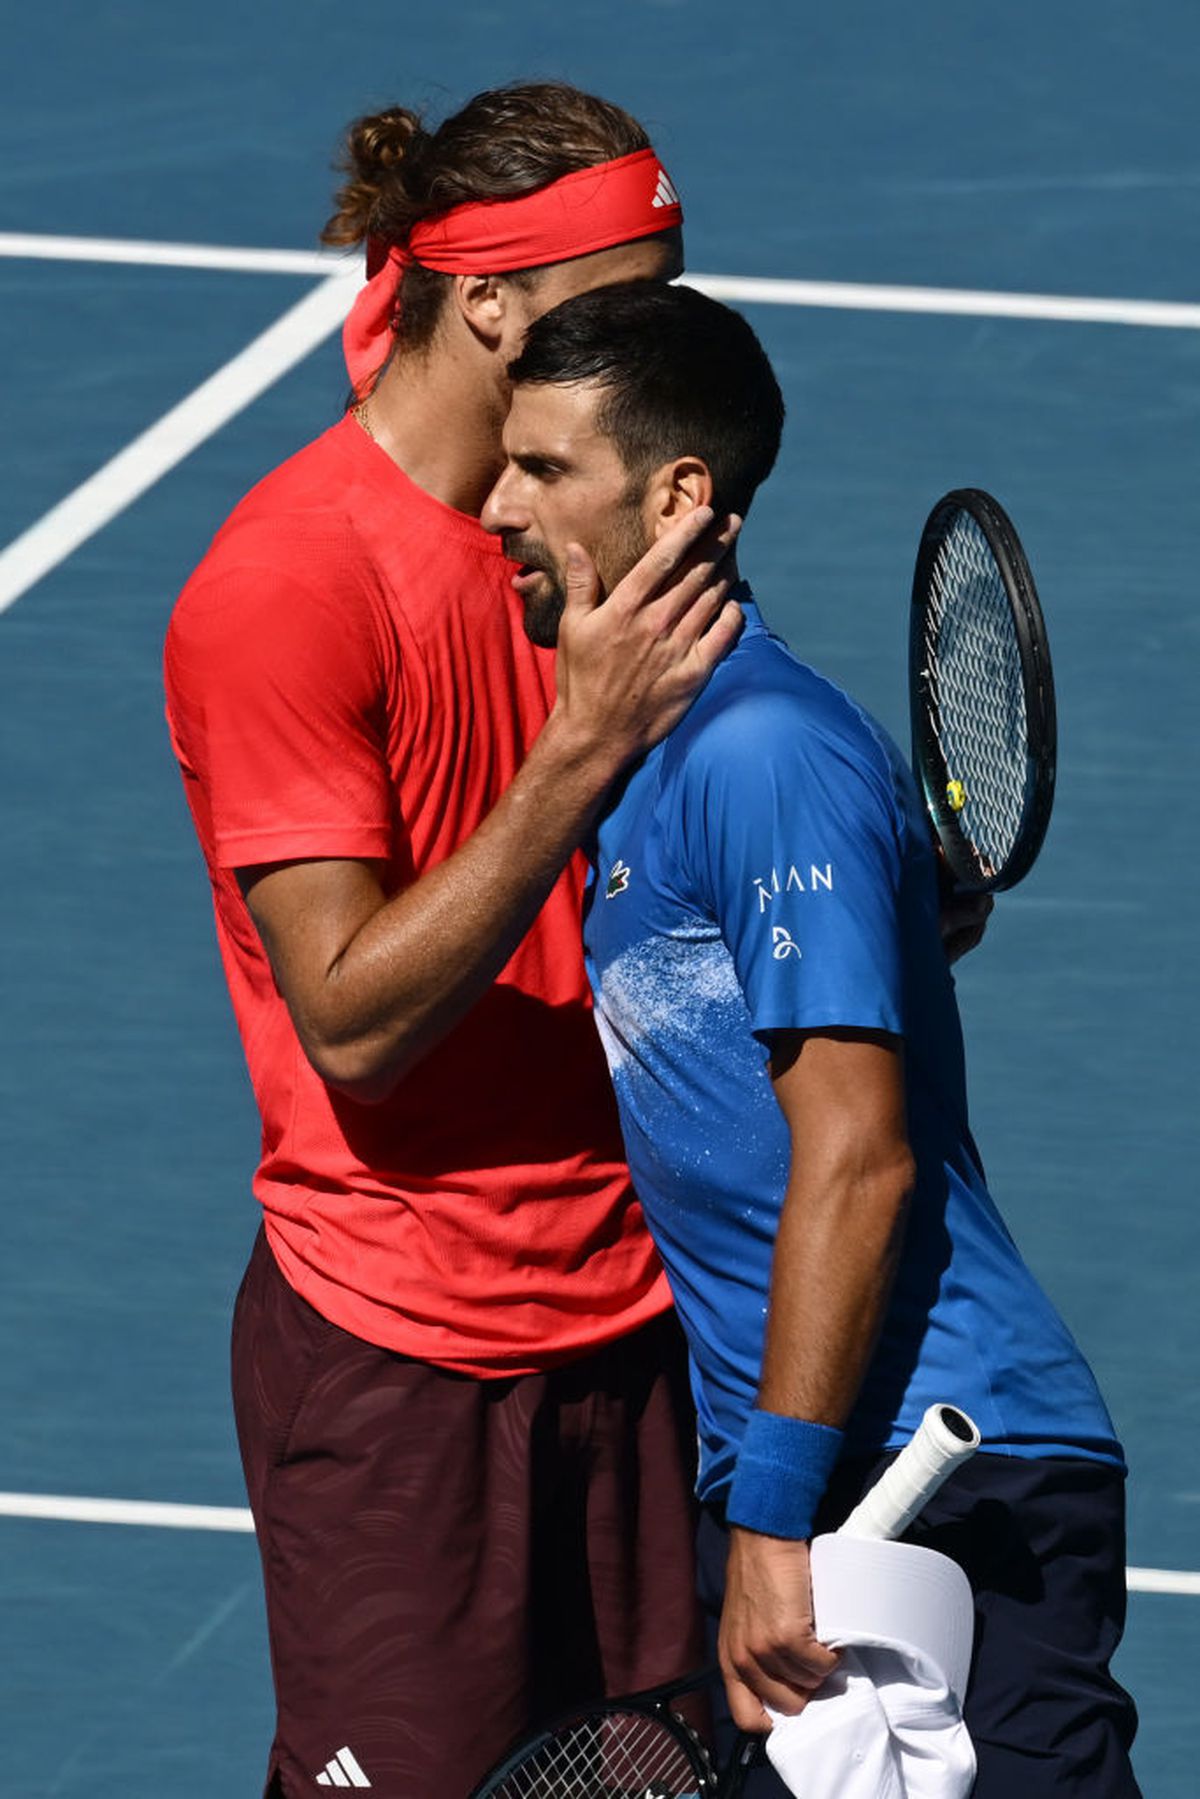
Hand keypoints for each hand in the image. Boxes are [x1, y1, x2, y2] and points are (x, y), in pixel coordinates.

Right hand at [552, 507, 742, 778]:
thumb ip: (579, 586)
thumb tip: (577, 547)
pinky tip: (733, 603)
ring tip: (734, 552)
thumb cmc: (580, 680)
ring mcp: (678, 649)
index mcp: (625, 609)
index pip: (662, 559)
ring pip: (711, 599)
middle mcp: (655, 624)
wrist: (597, 733)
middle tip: (733, 522)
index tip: (704, 511)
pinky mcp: (694, 674)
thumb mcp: (570, 629)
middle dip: (717, 543)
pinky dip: (732, 615)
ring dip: (725, 572)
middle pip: (695, 573)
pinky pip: (723, 637)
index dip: (687, 531)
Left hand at [718, 1527, 840, 1732]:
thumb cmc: (757, 1576)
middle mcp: (743, 1661)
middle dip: (807, 1689)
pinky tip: (828, 1636)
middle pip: (787, 1706)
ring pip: (809, 1684)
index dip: (775, 1718)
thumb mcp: (744, 1624)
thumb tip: (789, 1685)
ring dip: (821, 1668)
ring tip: (820, 1643)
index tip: (795, 1700)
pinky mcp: (787, 1636)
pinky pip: (821, 1664)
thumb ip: (756, 1656)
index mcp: (729, 1661)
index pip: (748, 1718)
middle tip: (814, 1665)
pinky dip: (832, 1655)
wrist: (763, 1538)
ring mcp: (764, 1650)